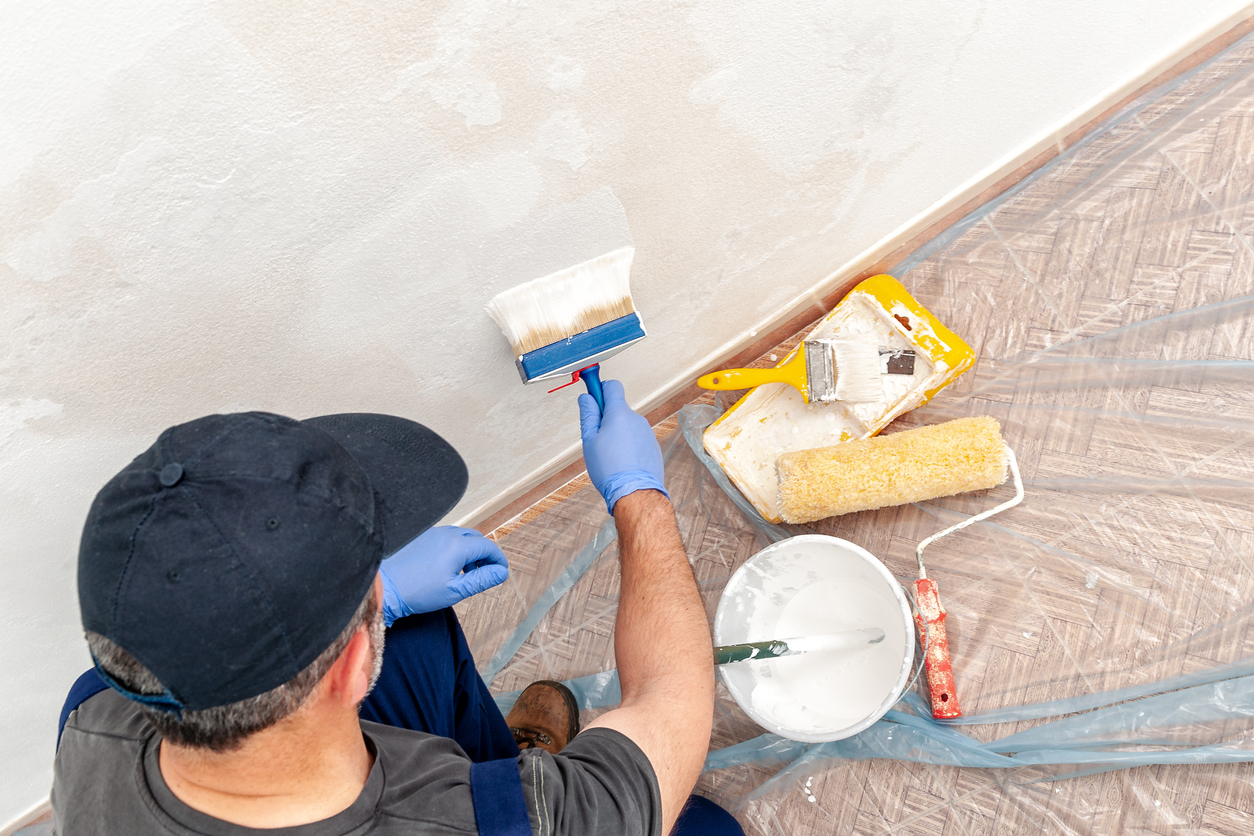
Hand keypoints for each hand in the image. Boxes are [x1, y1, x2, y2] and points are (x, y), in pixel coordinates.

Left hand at [379, 526, 508, 624]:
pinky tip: (449, 567)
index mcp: (458, 545)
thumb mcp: (456, 590)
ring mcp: (433, 532)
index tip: (501, 572)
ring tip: (466, 573)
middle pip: (477, 538)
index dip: (498, 560)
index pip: (488, 546)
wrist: (385, 587)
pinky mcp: (422, 536)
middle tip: (485, 574)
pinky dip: (455, 548)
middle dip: (485, 555)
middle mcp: (447, 533)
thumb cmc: (418, 591)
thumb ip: (482, 580)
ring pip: (462, 536)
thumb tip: (502, 573)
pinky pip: (447, 537)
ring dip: (470, 551)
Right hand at [578, 378, 667, 513]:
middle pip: (619, 409)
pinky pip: (637, 439)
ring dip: (618, 434)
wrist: (635, 492)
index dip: (600, 389)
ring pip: (628, 426)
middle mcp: (636, 419)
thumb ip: (588, 415)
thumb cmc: (610, 469)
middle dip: (607, 418)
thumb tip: (586, 398)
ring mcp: (647, 432)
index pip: (612, 386)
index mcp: (619, 413)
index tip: (593, 396)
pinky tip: (622, 462)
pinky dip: (629, 445)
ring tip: (610, 455)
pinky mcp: (653, 446)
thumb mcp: (589, 440)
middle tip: (597, 438)